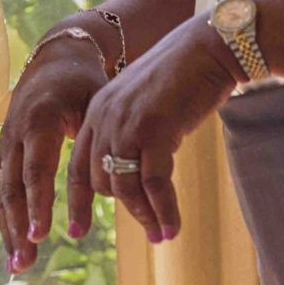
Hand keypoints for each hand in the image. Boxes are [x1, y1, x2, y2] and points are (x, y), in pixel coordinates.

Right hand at [0, 28, 109, 272]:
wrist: (55, 60)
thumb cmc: (84, 84)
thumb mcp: (95, 103)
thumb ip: (100, 139)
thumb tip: (122, 177)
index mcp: (39, 121)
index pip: (36, 170)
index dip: (38, 205)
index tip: (41, 235)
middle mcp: (15, 133)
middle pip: (12, 187)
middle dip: (17, 227)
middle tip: (26, 262)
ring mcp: (5, 142)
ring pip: (2, 192)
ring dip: (9, 230)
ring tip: (18, 266)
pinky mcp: (5, 150)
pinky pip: (2, 188)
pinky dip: (8, 218)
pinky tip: (15, 246)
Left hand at [67, 16, 245, 244]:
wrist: (206, 49)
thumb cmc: (182, 78)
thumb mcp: (145, 107)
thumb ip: (131, 133)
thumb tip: (132, 174)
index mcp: (97, 111)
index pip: (77, 164)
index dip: (77, 200)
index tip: (77, 232)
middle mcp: (104, 118)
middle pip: (100, 180)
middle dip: (124, 209)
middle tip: (149, 229)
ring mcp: (126, 123)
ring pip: (125, 187)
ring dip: (145, 216)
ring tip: (161, 235)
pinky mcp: (153, 130)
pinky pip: (153, 184)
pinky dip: (163, 211)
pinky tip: (172, 229)